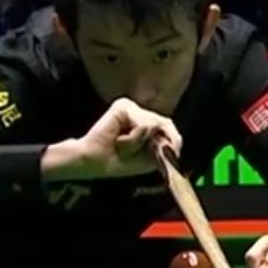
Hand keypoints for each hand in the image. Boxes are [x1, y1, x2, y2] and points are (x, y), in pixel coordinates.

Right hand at [41, 98, 181, 181]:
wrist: (93, 162)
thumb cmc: (119, 161)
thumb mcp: (150, 157)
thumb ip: (166, 143)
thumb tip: (173, 131)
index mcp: (150, 123)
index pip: (170, 128)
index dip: (169, 142)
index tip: (153, 156)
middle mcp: (143, 112)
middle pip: (166, 125)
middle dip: (153, 144)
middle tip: (131, 152)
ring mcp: (133, 107)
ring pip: (154, 125)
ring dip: (139, 143)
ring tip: (122, 145)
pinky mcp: (124, 105)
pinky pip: (143, 125)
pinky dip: (133, 139)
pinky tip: (118, 139)